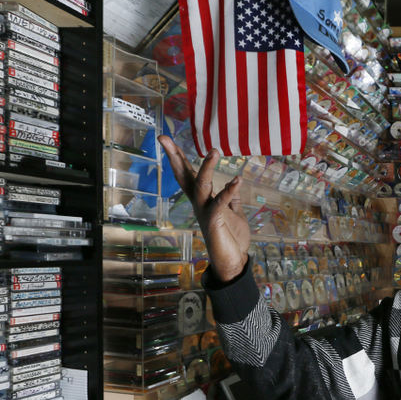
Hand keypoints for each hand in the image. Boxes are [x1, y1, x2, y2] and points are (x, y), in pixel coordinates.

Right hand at [159, 136, 250, 282]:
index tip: (166, 139)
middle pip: (185, 177)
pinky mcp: (214, 221)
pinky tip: (237, 180)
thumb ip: (232, 200)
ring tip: (214, 151)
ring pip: (202, 186)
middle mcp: (199, 203)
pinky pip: (220, 203)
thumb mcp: (234, 214)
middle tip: (163, 138)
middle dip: (175, 157)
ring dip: (207, 168)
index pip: (189, 174)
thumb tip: (233, 185)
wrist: (233, 261)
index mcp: (203, 200)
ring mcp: (205, 212)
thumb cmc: (232, 238)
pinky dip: (229, 191)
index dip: (179, 157)